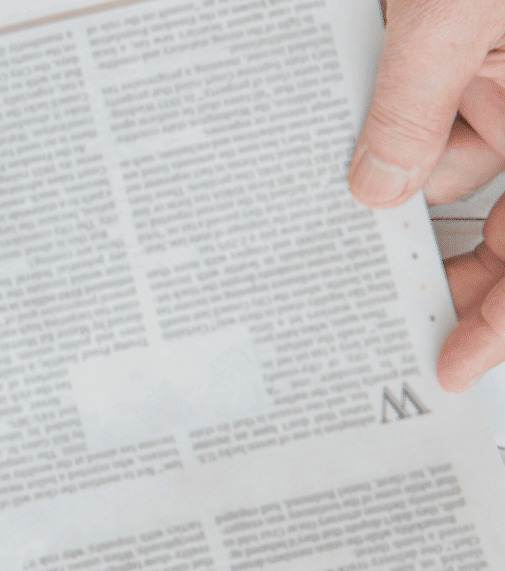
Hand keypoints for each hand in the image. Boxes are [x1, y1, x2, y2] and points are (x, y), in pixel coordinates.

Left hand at [347, 0, 504, 391]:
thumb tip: (376, 192)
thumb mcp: (454, 15)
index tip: (452, 365)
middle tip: (372, 308)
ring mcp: (503, 73)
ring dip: (394, 177)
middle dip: (443, 257)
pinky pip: (428, 107)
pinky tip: (337, 149)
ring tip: (326, 212)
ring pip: (452, 159)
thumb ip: (417, 103)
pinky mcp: (468, 47)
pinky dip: (387, 129)